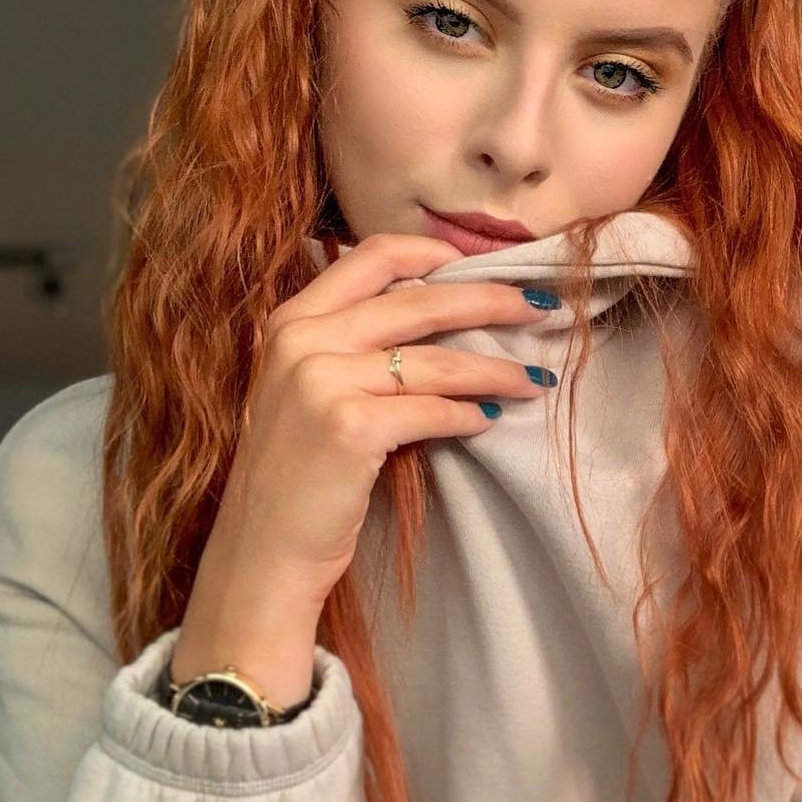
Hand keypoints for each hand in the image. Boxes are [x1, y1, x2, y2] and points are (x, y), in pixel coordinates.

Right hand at [209, 231, 557, 609]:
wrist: (261, 549)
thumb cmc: (294, 473)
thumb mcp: (304, 390)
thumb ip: (350, 345)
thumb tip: (439, 311)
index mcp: (291, 321)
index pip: (371, 256)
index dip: (434, 252)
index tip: (482, 263)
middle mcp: (302, 340)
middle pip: (418, 301)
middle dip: (491, 301)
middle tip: (540, 308)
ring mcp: (322, 382)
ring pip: (436, 361)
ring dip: (496, 368)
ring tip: (535, 378)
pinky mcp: (350, 427)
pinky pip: (433, 410)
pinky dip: (470, 414)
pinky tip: (492, 419)